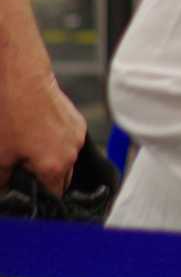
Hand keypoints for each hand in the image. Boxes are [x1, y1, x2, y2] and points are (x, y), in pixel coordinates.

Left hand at [0, 62, 86, 195]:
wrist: (20, 80)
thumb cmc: (10, 115)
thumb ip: (3, 180)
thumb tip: (5, 189)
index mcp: (55, 166)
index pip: (53, 195)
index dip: (39, 196)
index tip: (26, 193)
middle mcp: (72, 151)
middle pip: (63, 178)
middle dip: (45, 178)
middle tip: (22, 170)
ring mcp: (77, 133)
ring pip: (66, 158)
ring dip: (51, 159)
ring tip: (27, 148)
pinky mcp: (76, 119)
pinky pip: (68, 140)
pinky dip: (55, 142)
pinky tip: (35, 132)